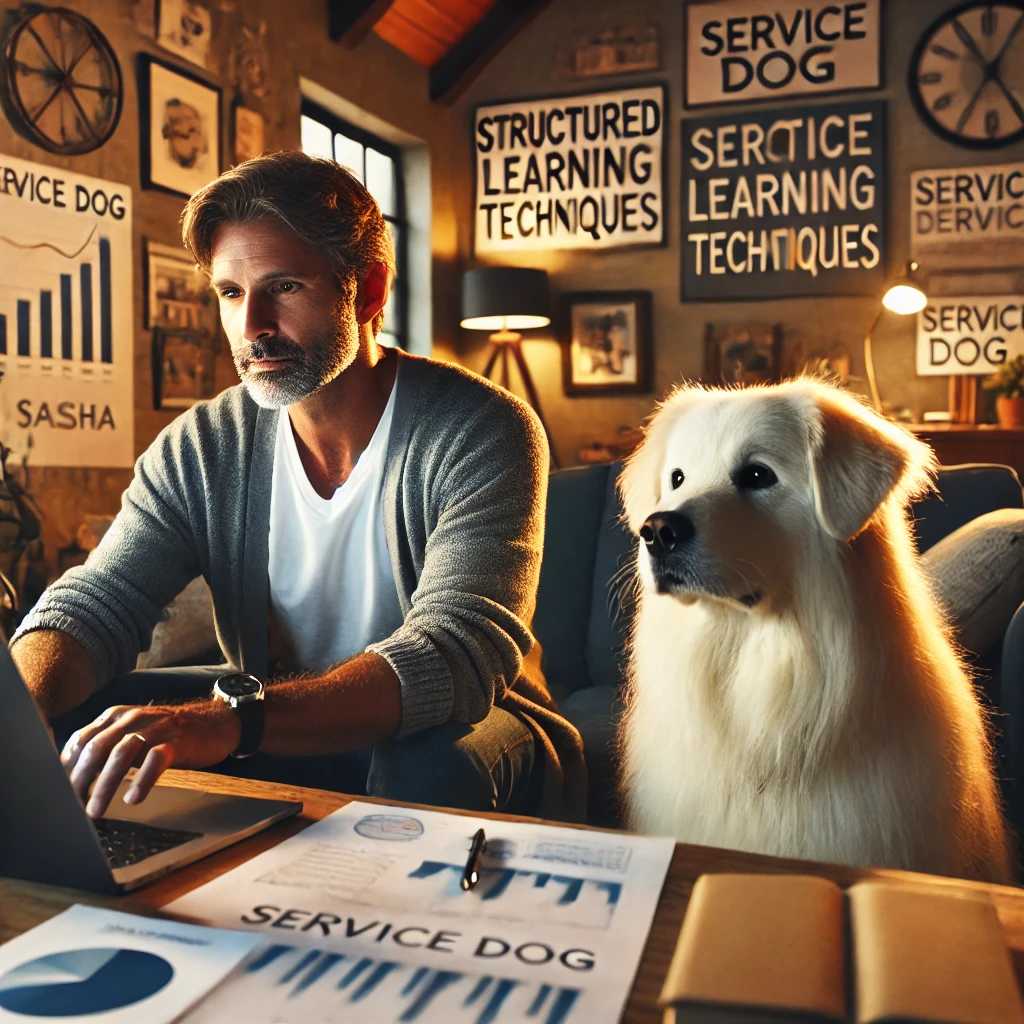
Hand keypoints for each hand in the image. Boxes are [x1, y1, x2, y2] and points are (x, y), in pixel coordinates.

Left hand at [60, 702, 240, 817]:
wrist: (215, 722)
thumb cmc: (170, 734)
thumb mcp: (135, 733)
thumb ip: (107, 745)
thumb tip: (74, 776)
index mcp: (117, 716)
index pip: (81, 740)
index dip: (67, 768)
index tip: (60, 794)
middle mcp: (133, 718)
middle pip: (97, 749)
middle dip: (80, 780)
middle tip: (72, 808)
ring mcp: (156, 729)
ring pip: (122, 755)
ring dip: (104, 786)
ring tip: (96, 811)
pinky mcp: (178, 741)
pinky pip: (156, 761)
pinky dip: (142, 781)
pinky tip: (133, 799)